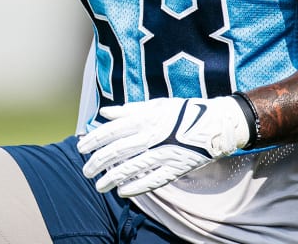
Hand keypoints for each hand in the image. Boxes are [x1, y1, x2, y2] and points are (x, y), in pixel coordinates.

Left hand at [77, 96, 249, 195]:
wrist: (216, 124)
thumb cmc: (183, 112)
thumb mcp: (155, 105)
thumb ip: (128, 110)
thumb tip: (104, 113)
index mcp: (145, 118)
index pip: (112, 131)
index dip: (94, 140)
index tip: (81, 148)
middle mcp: (152, 136)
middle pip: (118, 151)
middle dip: (98, 162)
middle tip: (86, 171)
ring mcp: (164, 153)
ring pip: (132, 168)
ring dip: (112, 178)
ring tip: (99, 186)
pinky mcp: (176, 168)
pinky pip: (153, 180)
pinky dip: (136, 187)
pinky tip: (122, 192)